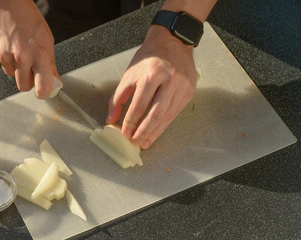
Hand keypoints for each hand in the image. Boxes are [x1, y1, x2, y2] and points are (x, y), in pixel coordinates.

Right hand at [0, 0, 59, 97]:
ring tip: (17, 49)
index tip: (43, 92)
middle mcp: (21, 57)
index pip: (43, 86)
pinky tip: (7, 43)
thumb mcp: (46, 39)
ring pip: (11, 75)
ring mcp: (4, 55)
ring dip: (15, 67)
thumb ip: (50, 63)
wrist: (5, 1)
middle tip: (30, 68)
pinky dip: (3, 57)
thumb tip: (55, 81)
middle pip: (23, 86)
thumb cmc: (28, 18)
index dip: (43, 93)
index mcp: (39, 55)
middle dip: (27, 81)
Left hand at [106, 25, 197, 148]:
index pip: (139, 105)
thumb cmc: (149, 57)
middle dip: (144, 132)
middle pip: (155, 114)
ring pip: (167, 117)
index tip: (125, 133)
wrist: (172, 42)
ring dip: (155, 132)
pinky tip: (156, 131)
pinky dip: (164, 124)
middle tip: (135, 142)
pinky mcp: (189, 91)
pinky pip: (175, 113)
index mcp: (151, 75)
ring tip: (145, 142)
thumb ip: (118, 98)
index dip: (131, 122)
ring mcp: (181, 87)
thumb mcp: (129, 74)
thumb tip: (111, 119)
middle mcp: (169, 81)